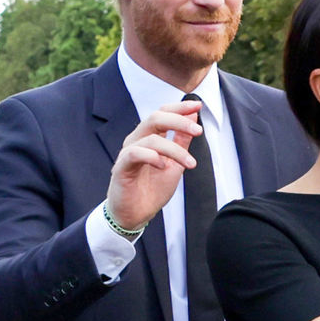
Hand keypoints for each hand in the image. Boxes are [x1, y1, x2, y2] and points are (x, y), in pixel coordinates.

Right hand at [103, 96, 206, 232]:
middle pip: (155, 118)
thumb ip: (182, 140)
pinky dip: (152, 157)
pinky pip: (135, 153)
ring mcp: (128, 152)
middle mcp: (137, 140)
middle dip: (179, 121)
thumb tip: (193, 116)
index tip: (198, 106)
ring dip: (174, 149)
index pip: (162, 113)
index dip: (179, 108)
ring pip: (151, 138)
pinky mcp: (121, 167)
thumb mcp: (176, 163)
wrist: (137, 214)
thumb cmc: (152, 189)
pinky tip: (163, 166)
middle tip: (198, 131)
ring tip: (189, 163)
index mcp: (149, 137)